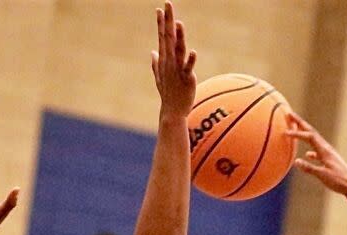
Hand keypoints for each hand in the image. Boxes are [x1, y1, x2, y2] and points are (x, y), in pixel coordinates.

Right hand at [151, 1, 196, 117]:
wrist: (173, 112)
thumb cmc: (168, 94)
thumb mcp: (159, 77)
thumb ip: (156, 63)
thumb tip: (153, 52)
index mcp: (165, 60)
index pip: (162, 37)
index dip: (161, 23)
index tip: (160, 9)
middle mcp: (170, 62)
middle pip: (168, 38)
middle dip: (168, 21)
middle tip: (168, 4)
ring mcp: (177, 70)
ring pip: (178, 50)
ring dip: (178, 37)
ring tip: (178, 23)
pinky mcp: (186, 79)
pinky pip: (188, 68)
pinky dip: (190, 61)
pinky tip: (193, 52)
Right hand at [285, 112, 346, 197]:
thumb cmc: (338, 181)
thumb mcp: (322, 175)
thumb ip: (309, 168)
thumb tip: (296, 161)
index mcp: (325, 151)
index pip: (309, 137)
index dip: (297, 133)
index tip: (285, 132)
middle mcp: (327, 149)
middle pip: (312, 132)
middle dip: (300, 123)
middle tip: (290, 114)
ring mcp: (329, 155)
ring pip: (314, 141)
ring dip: (305, 134)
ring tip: (298, 130)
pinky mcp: (330, 161)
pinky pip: (318, 152)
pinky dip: (311, 150)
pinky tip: (308, 155)